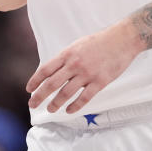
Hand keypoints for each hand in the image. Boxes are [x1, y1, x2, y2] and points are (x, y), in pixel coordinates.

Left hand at [25, 21, 140, 113]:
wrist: (122, 39)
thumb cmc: (100, 41)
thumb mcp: (78, 44)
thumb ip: (66, 57)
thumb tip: (54, 70)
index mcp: (68, 54)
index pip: (46, 69)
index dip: (35, 81)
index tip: (29, 89)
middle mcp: (75, 64)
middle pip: (52, 84)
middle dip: (39, 96)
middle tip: (32, 104)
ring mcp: (87, 74)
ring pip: (66, 93)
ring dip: (55, 104)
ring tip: (50, 109)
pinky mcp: (100, 82)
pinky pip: (84, 98)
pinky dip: (74, 106)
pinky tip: (69, 111)